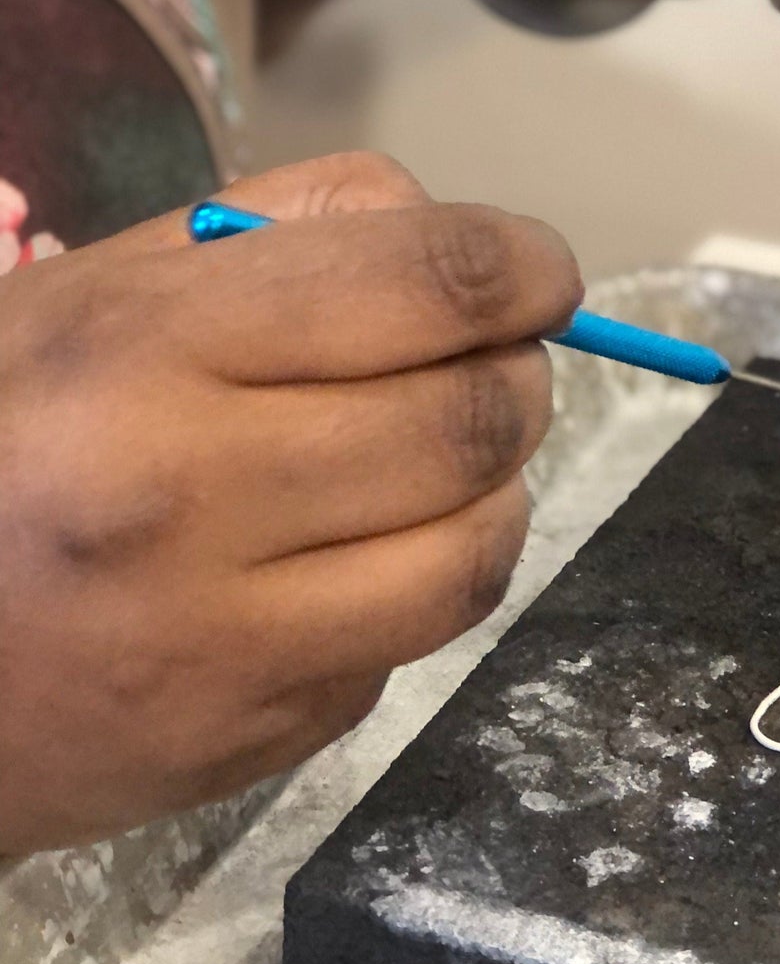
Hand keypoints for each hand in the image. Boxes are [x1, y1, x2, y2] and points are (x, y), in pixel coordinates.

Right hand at [0, 154, 580, 855]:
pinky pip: (416, 638)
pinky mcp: (259, 736)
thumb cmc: (16, 427)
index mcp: (149, 347)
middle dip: (517, 376)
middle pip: (474, 418)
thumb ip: (303, 226)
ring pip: (480, 546)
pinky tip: (357, 553)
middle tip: (491, 364)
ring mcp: (225, 638)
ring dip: (496, 486)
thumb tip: (481, 254)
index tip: (543, 276)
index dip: (525, 268)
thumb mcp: (118, 282)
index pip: (429, 283)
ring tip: (442, 459)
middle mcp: (185, 495)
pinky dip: (425, 577)